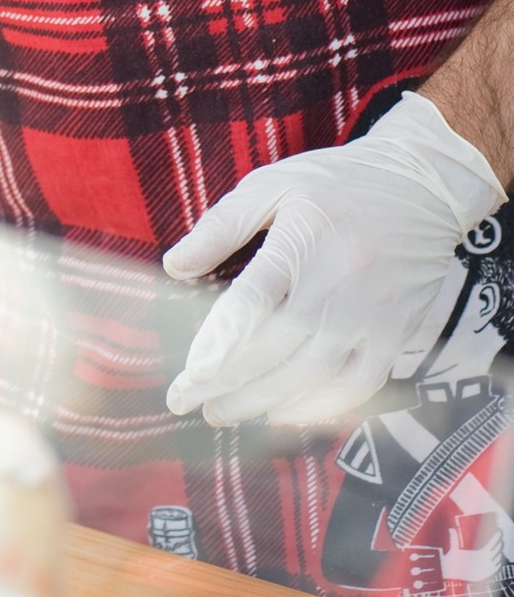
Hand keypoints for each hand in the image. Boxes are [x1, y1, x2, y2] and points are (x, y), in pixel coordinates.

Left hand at [163, 94, 504, 426]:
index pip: (248, 309)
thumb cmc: (336, 183)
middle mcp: (338, 285)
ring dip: (263, 403)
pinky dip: (319, 408)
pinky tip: (286, 413)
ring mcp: (371, 316)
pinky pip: (357, 387)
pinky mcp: (397, 335)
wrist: (422, 185)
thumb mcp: (271, 185)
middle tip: (189, 402)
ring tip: (224, 412)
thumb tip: (174, 267)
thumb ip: (220, 227)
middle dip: (225, 384)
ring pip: (311, 378)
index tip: (185, 375)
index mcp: (301, 243)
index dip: (213, 349)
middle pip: (274, 352)